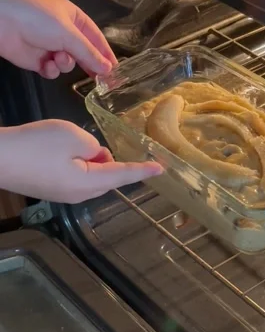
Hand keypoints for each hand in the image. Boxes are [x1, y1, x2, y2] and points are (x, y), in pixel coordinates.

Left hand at [0, 0, 115, 77]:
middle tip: (103, 83)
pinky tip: (46, 65)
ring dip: (65, 64)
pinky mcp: (39, 60)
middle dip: (90, 65)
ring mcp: (51, 47)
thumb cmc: (37, 18)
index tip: (116, 71)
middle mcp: (65, 33)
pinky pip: (53, 71)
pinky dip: (51, 70)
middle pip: (84, 53)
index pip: (97, 38)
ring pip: (69, 64)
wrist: (1, 21)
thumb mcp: (68, 34)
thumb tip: (109, 69)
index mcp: (74, 19)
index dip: (106, 54)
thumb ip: (89, 54)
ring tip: (57, 59)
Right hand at [0, 120, 161, 203]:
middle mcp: (80, 194)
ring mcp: (65, 194)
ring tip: (67, 143)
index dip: (143, 170)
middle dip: (108, 159)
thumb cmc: (35, 146)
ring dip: (90, 159)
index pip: (124, 174)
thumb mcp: (72, 137)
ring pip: (91, 175)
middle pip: (108, 176)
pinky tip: (58, 150)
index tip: (161, 169)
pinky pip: (76, 176)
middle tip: (91, 141)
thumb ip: (93, 146)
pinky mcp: (52, 189)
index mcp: (89, 183)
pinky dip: (76, 162)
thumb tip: (96, 155)